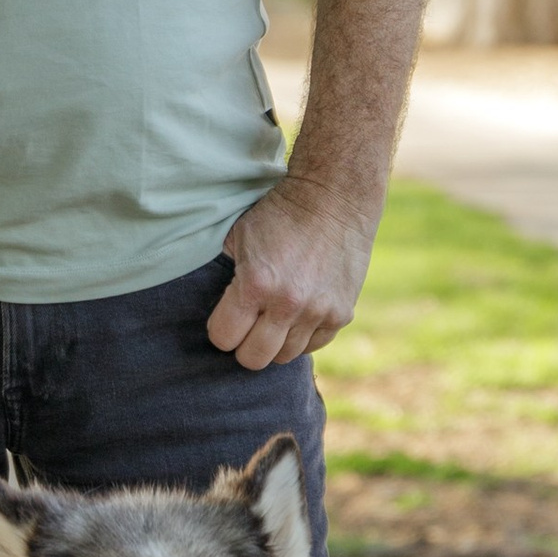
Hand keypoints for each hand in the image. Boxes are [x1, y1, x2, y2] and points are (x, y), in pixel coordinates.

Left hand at [207, 179, 376, 371]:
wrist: (333, 198)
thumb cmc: (279, 213)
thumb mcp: (238, 236)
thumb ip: (226, 274)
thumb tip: (215, 306)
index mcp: (256, 283)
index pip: (223, 338)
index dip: (220, 329)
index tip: (225, 317)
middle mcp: (288, 304)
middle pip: (253, 358)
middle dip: (243, 345)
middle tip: (246, 326)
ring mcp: (319, 312)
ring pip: (285, 356)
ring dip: (274, 342)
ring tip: (272, 319)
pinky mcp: (342, 314)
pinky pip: (314, 345)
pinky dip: (302, 336)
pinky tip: (296, 316)